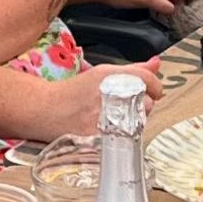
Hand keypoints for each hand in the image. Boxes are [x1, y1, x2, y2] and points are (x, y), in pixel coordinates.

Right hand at [39, 59, 163, 137]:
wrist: (46, 110)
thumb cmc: (74, 92)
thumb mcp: (102, 73)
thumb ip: (133, 69)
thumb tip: (156, 63)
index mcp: (112, 75)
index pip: (148, 79)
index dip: (155, 87)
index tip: (153, 92)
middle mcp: (110, 93)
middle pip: (147, 103)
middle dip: (141, 106)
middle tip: (124, 108)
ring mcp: (107, 116)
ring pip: (138, 122)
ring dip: (132, 122)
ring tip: (114, 119)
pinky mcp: (102, 136)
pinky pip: (125, 138)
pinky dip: (121, 136)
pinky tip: (109, 131)